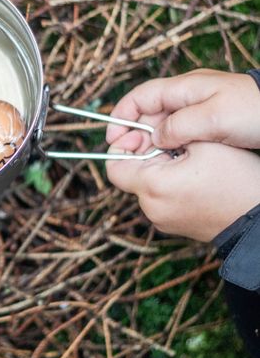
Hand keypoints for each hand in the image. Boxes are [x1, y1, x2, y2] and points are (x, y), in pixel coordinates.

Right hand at [106, 69, 259, 149]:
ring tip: (150, 163)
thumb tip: (153, 138)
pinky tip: (172, 162)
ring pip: (162, 127)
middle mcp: (186, 97)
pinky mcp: (208, 124)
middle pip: (147, 115)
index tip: (113, 139)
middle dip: (134, 135)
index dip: (121, 117)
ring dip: (151, 144)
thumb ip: (178, 127)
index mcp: (183, 88)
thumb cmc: (255, 111)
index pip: (138, 98)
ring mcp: (197, 110)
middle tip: (131, 158)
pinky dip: (169, 148)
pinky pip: (178, 136)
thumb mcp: (213, 119)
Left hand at [106, 127, 259, 241]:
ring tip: (186, 158)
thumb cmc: (236, 179)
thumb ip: (167, 133)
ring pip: (146, 186)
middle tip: (170, 142)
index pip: (113, 165)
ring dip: (158, 168)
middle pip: (130, 174)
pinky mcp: (173, 225)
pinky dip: (167, 185)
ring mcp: (161, 220)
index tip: (142, 133)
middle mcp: (150, 208)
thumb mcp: (203, 142)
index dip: (122, 145)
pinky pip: (159, 199)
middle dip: (144, 153)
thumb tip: (147, 131)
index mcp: (151, 187)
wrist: (259, 219)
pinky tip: (192, 176)